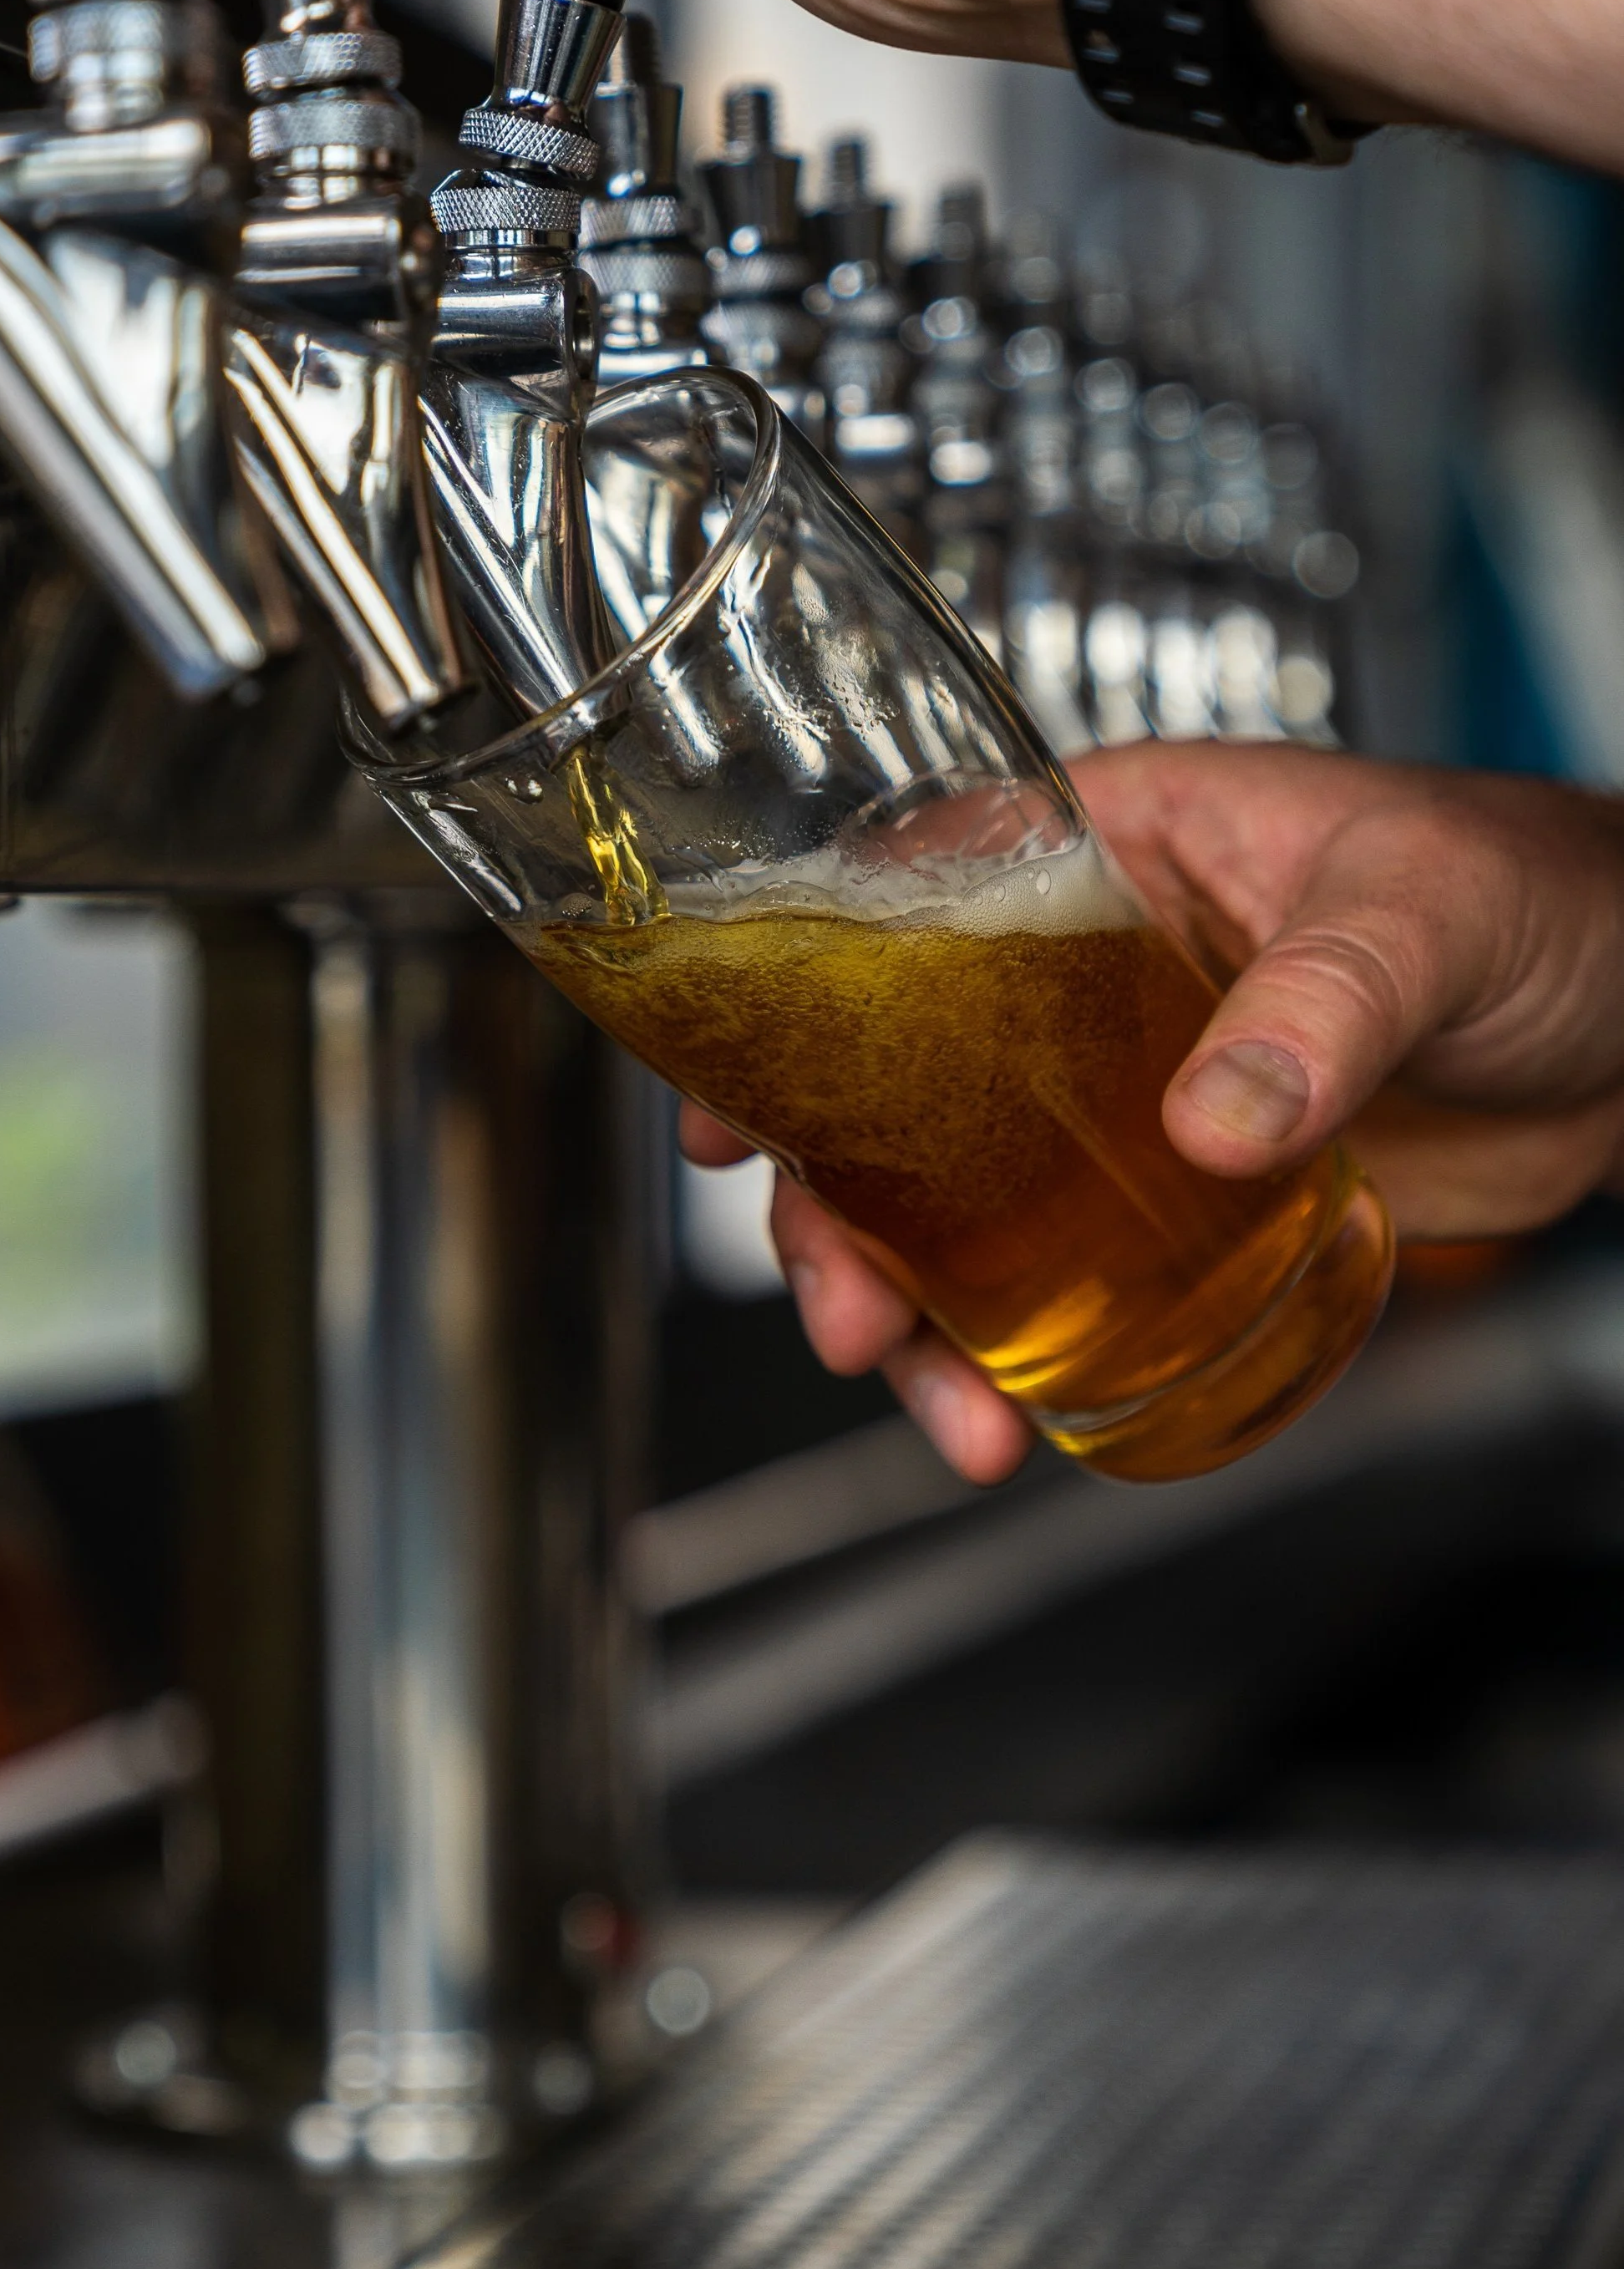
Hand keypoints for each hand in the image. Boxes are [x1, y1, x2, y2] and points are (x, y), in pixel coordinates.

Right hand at [680, 744, 1623, 1482]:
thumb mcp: (1426, 915)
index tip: (726, 1110)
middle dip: (845, 1219)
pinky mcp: (1178, 1197)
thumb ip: (1324, 1003)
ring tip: (951, 1416)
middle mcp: (1084, 975)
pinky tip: (1018, 1415)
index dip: (790, 1009)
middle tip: (854, 1321)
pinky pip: (1060, 1273)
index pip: (904, 907)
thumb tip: (1216, 1118)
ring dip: (924, 1315)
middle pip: (899, 1093)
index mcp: (1111, 852)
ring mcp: (1121, 1095)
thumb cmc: (1543, 900)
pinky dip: (1022, 1350)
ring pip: (961, 1205)